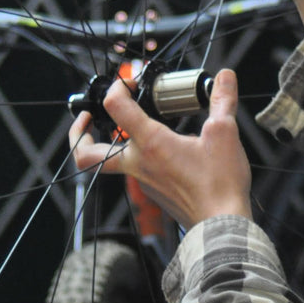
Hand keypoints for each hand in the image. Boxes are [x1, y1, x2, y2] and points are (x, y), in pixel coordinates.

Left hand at [68, 68, 251, 229]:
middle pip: (87, 155)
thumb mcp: (224, 134)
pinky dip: (141, 157)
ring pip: (113, 162)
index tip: (130, 83)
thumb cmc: (219, 185)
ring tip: (129, 127)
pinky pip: (137, 172)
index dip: (118, 87)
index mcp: (150, 143)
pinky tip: (164, 149)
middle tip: (86, 119)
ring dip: (115, 143)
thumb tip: (225, 77)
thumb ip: (222, 101)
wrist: (222, 225)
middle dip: (78, 135)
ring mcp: (143, 181)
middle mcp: (138, 164)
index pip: (116, 106)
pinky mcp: (154, 193)